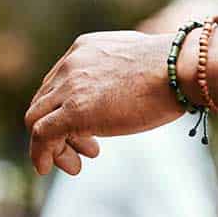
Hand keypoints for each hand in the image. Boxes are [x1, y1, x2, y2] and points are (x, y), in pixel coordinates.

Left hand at [24, 31, 181, 175]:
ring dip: (50, 146)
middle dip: (58, 130)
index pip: (57, 84)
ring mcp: (70, 87)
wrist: (180, 69)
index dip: (65, 110)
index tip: (88, 132)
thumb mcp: (137, 61)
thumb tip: (131, 87)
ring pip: (37, 120)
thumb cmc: (174, 69)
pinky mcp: (74, 111)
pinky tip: (46, 168)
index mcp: (84, 49)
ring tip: (75, 164)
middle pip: (44, 102)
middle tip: (85, 150)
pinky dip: (40, 153)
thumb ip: (122, 71)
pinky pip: (42, 135)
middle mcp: (71, 64)